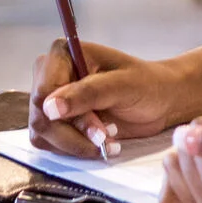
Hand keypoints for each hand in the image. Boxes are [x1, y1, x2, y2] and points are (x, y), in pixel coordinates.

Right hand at [30, 41, 182, 158]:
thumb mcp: (122, 85)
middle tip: (106, 135)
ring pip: (44, 133)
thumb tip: (49, 108)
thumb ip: (87, 93)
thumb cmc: (146, 84)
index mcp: (63, 54)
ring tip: (107, 137)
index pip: (43, 90)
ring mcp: (53, 100)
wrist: (160, 100)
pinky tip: (101, 142)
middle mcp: (52, 74)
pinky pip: (52, 144)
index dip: (62, 113)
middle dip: (75, 132)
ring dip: (77, 143)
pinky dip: (76, 148)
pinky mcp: (59, 122)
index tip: (93, 126)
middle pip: (41, 115)